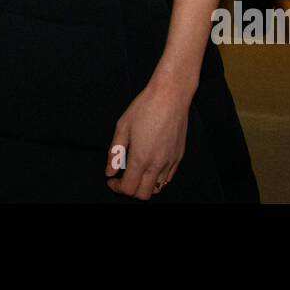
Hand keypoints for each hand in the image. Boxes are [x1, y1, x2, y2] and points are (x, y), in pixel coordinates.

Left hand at [105, 81, 191, 199]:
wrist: (171, 95)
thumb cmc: (145, 107)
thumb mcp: (122, 127)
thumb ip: (115, 152)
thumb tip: (109, 171)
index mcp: (141, 158)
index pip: (128, 188)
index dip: (116, 188)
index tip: (111, 180)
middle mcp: (157, 164)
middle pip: (143, 195)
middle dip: (130, 191)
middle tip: (122, 178)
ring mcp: (171, 161)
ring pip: (158, 188)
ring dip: (144, 186)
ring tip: (136, 172)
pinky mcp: (179, 156)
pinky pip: (168, 177)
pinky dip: (157, 178)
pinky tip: (150, 165)